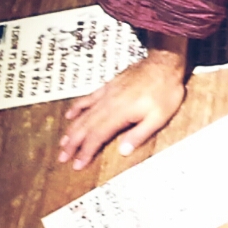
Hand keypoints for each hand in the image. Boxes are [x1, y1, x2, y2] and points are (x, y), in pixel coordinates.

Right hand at [57, 51, 186, 169]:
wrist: (163, 63)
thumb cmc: (165, 90)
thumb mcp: (159, 117)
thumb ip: (139, 134)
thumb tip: (123, 151)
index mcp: (119, 113)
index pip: (97, 137)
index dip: (86, 152)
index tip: (77, 164)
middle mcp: (108, 104)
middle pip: (85, 127)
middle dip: (73, 144)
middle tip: (62, 158)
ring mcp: (106, 94)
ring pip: (83, 115)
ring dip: (72, 130)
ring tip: (62, 143)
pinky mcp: (108, 87)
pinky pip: (87, 99)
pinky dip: (76, 108)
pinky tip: (69, 115)